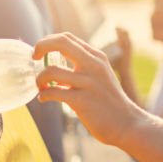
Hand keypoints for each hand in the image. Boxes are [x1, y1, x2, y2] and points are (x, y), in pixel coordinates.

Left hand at [35, 32, 146, 146]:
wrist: (128, 124)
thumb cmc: (110, 102)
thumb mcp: (101, 76)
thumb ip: (83, 66)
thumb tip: (54, 65)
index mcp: (97, 57)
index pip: (67, 38)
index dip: (48, 41)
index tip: (41, 53)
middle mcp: (93, 65)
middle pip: (60, 42)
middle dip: (41, 46)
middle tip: (34, 58)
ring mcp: (88, 83)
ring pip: (51, 71)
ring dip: (39, 79)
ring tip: (40, 87)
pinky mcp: (83, 101)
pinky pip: (53, 93)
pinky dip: (44, 95)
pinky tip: (44, 99)